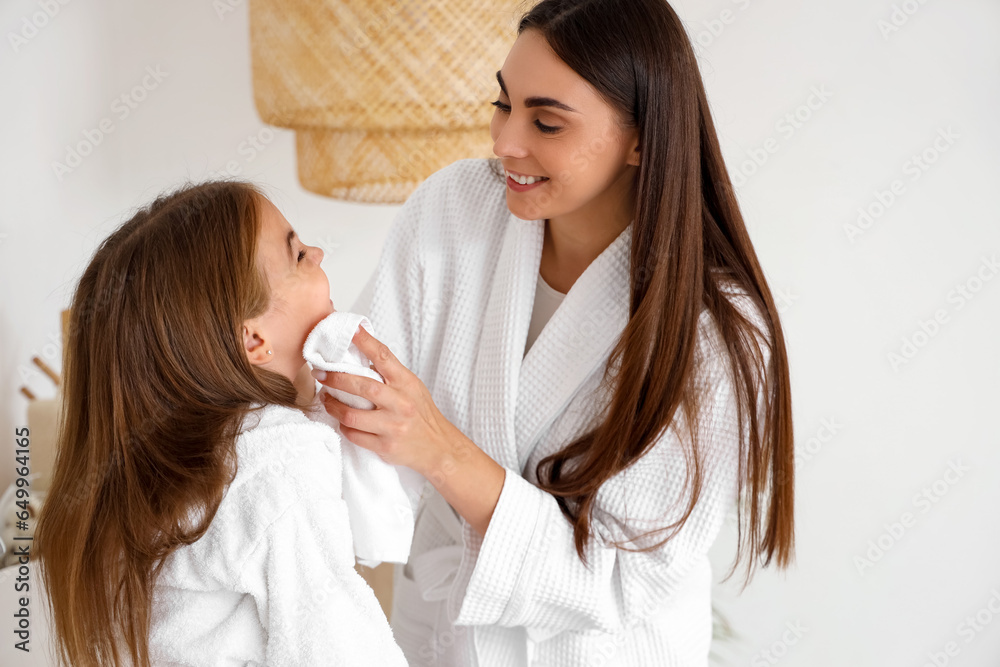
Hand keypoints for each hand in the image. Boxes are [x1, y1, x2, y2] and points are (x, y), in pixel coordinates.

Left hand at [313, 326, 460, 475]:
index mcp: (407, 383)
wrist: (437, 447)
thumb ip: (390, 375)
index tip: (350, 330)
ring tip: (326, 399)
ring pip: (351, 415)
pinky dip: (344, 427)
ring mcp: (392, 426)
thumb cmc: (421, 414)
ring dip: (332, 406)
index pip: (384, 357)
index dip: (365, 342)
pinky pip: (354, 435)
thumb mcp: (412, 388)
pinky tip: (342, 421)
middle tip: (321, 374)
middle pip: (362, 386)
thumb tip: (359, 357)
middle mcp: (401, 403)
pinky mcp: (384, 446)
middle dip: (336, 378)